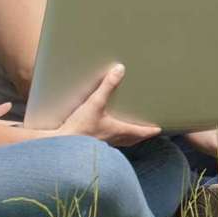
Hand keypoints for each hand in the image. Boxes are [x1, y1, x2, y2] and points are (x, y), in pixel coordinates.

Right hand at [35, 64, 160, 147]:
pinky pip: (104, 143)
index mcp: (118, 131)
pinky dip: (108, 139)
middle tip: (144, 133)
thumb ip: (107, 86)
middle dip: (139, 136)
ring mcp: (101, 145)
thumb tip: (119, 70)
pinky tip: (101, 135)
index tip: (158, 130)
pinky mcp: (88, 146)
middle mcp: (112, 140)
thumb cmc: (79, 128)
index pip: (139, 132)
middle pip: (130, 140)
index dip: (149, 130)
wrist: (60, 146)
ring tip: (125, 133)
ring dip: (124, 139)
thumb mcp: (94, 103)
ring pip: (118, 143)